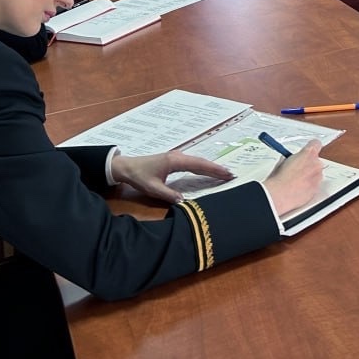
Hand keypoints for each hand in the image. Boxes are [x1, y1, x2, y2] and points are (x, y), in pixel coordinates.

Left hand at [111, 151, 232, 202]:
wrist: (126, 167)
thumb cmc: (139, 176)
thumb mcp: (153, 188)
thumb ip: (169, 195)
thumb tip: (185, 201)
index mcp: (175, 161)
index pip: (199, 165)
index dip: (213, 170)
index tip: (227, 173)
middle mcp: (178, 156)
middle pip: (201, 162)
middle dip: (216, 168)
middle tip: (231, 174)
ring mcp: (177, 157)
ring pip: (198, 162)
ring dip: (210, 167)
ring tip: (224, 173)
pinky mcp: (174, 161)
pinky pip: (192, 163)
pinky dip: (202, 167)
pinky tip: (208, 171)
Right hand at [263, 140, 323, 214]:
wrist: (279, 195)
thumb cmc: (279, 178)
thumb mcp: (282, 161)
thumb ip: (292, 158)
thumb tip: (292, 159)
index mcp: (308, 153)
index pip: (316, 143)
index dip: (311, 147)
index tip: (306, 151)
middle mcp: (316, 164)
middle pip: (316, 161)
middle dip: (308, 165)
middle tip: (297, 170)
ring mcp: (318, 177)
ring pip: (316, 174)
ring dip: (309, 177)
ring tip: (295, 182)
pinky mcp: (317, 189)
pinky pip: (315, 185)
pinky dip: (309, 187)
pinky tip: (298, 189)